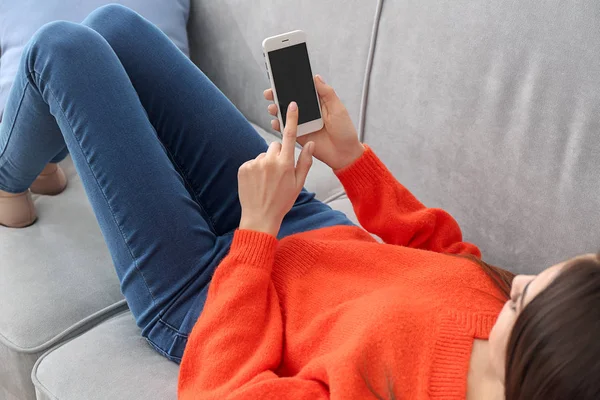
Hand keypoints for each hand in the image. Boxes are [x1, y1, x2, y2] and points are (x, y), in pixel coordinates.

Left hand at [238, 102, 314, 236]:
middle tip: (278, 173)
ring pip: (263, 155)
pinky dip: (255, 170)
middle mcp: (269, 161)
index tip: (291, 105)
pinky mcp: (243, 168)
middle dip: (278, 155)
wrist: (260, 217)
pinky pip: (252, 162)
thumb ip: (305, 162)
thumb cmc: (282, 202)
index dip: (291, 118)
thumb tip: (310, 143)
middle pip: (275, 146)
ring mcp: (255, 164)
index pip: (289, 136)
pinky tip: (258, 183)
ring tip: (266, 181)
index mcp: (285, 164)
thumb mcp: (298, 184)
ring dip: (266, 163)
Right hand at [264, 75, 364, 169]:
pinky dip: (279, 126)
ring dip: (277, 110)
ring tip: (273, 108)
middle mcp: (309, 112)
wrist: (345, 154)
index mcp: (318, 103)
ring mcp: (303, 124)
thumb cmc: (345, 131)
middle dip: (278, 96)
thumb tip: (316, 77)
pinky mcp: (299, 136)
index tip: (281, 80)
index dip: (291, 86)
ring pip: (286, 115)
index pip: (302, 91)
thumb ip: (327, 93)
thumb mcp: (338, 108)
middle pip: (291, 102)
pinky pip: (286, 129)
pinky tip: (276, 122)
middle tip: (271, 93)